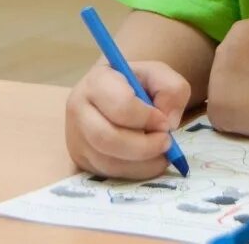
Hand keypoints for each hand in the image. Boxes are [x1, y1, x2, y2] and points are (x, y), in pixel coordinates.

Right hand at [65, 61, 190, 178]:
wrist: (112, 94)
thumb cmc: (136, 83)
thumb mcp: (159, 75)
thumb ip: (172, 90)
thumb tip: (168, 122)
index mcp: (97, 80)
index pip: (119, 105)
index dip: (147, 118)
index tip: (164, 122)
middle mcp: (78, 108)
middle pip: (106, 138)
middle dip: (144, 146)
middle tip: (166, 142)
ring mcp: (76, 136)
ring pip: (107, 161)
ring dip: (142, 163)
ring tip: (160, 153)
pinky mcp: (81, 158)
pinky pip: (108, 173)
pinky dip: (135, 172)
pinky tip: (148, 161)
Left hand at [208, 18, 248, 137]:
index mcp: (240, 30)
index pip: (236, 50)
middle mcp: (222, 49)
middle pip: (224, 70)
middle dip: (240, 83)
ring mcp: (216, 77)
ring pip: (221, 93)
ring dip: (236, 103)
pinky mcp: (216, 105)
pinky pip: (222, 117)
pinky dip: (235, 123)